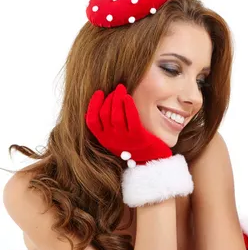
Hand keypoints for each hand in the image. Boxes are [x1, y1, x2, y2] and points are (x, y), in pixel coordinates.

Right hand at [86, 84, 193, 206]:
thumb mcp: (118, 138)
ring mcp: (125, 140)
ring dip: (117, 99)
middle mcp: (112, 141)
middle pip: (105, 114)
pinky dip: (128, 106)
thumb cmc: (136, 146)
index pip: (91, 120)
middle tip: (116, 88)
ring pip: (115, 115)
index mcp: (104, 140)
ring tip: (122, 89)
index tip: (99, 92)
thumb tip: (106, 102)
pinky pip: (131, 119)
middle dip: (109, 98)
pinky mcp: (138, 138)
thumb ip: (110, 125)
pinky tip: (128, 97)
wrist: (153, 161)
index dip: (93, 105)